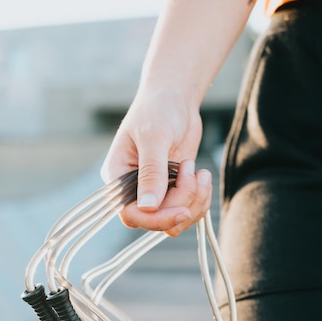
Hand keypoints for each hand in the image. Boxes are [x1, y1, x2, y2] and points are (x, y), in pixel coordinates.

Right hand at [101, 88, 211, 236]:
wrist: (175, 99)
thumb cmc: (158, 110)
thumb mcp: (154, 137)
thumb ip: (151, 172)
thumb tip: (148, 207)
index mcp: (118, 178)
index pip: (132, 215)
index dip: (157, 219)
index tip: (183, 210)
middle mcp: (133, 191)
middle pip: (156, 221)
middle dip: (182, 202)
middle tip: (192, 170)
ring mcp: (154, 193)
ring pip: (175, 221)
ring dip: (195, 201)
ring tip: (201, 173)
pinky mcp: (173, 192)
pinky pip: (187, 211)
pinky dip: (201, 198)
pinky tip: (203, 175)